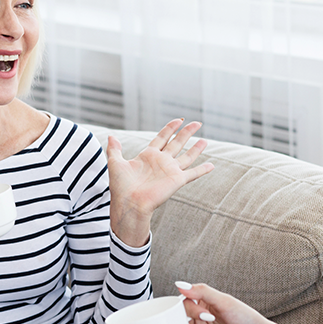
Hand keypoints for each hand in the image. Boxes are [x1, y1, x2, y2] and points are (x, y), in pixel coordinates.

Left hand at [107, 119, 213, 245]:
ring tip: (205, 140)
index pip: (162, 137)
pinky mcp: (177, 180)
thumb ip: (115, 149)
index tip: (179, 120)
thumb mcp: (115, 163)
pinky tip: (212, 165)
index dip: (171, 128)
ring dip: (197, 149)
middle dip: (187, 132)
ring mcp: (170, 171)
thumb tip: (111, 136)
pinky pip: (193, 173)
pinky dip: (202, 169)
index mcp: (148, 155)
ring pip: (187, 156)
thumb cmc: (121, 186)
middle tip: (198, 123)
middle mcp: (161, 161)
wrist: (129, 203)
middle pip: (177, 143)